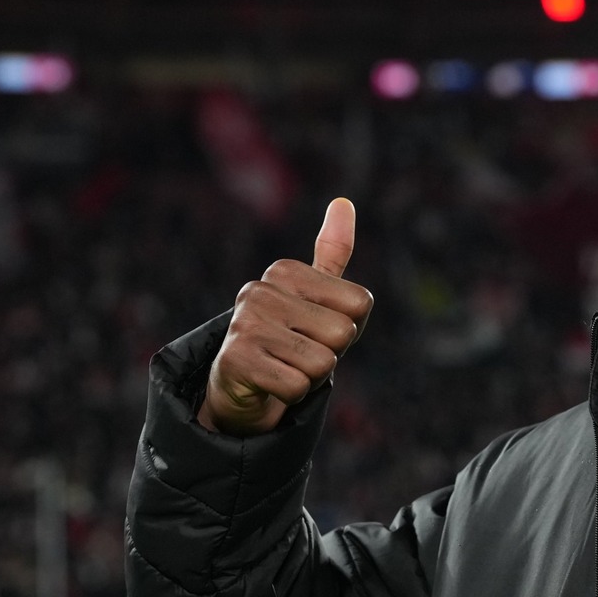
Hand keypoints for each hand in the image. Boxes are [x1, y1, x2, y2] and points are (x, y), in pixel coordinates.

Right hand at [198, 198, 373, 436]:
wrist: (239, 383)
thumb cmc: (289, 336)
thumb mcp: (317, 296)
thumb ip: (332, 253)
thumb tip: (343, 202)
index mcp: (285, 270)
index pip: (361, 304)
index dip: (347, 327)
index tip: (315, 329)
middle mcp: (260, 290)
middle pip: (343, 333)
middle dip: (331, 354)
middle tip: (299, 352)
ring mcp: (244, 323)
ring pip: (322, 364)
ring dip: (311, 376)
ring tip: (285, 366)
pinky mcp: (236, 360)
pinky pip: (297, 387)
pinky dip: (292, 394)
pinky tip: (271, 383)